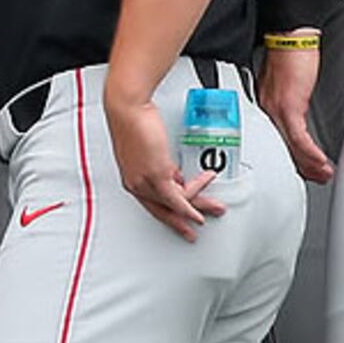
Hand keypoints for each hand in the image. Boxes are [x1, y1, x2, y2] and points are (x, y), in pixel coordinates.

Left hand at [105, 87, 222, 239]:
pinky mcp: (157, 175)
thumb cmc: (133, 122)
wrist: (128, 109)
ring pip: (176, 203)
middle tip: (193, 233)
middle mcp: (137, 184)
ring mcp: (146, 181)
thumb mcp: (151, 150)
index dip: (170, 214)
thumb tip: (178, 179)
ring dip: (199, 206)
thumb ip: (163, 167)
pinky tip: (200, 213)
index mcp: (133, 180)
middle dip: (182, 222)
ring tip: (215, 207)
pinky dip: (192, 206)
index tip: (183, 220)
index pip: (154, 204)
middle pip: (164, 210)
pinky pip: (178, 197)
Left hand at [259, 39, 332, 181]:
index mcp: (268, 106)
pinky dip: (311, 152)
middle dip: (304, 166)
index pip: (279, 139)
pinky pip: (298, 137)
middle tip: (318, 176)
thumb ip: (291, 98)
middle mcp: (269, 111)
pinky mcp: (289, 106)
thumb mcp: (288, 81)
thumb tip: (300, 110)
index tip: (307, 166)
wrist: (290, 35)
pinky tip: (321, 161)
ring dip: (310, 163)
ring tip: (324, 173)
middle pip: (285, 147)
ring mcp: (277, 110)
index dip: (293, 156)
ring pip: (292, 146)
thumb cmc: (290, 53)